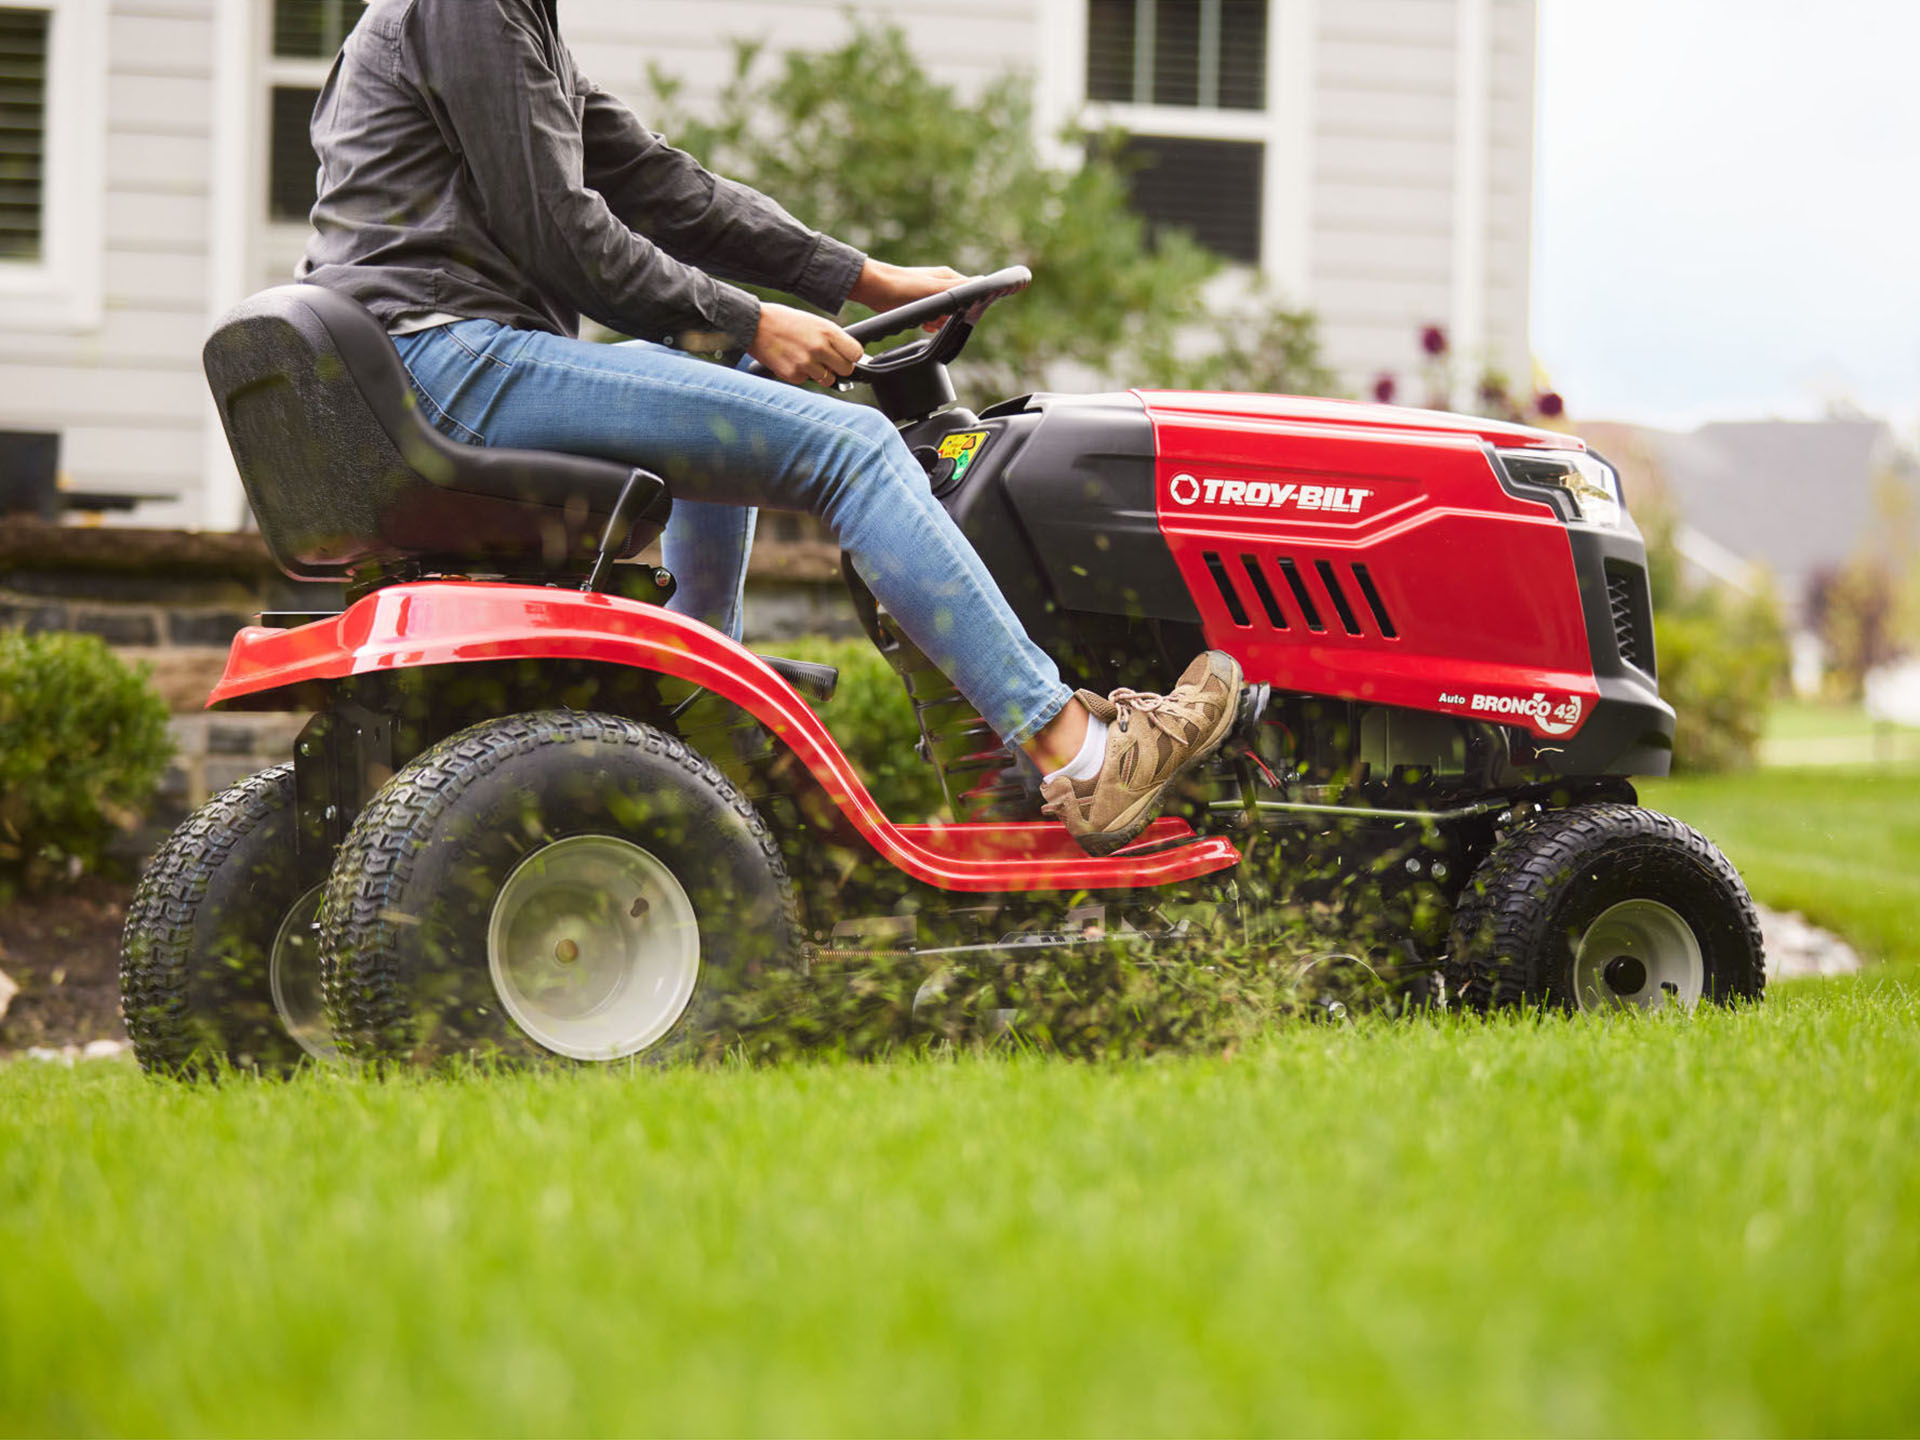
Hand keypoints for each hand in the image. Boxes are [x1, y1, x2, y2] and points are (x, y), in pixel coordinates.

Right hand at [749, 303, 863, 386]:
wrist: (754, 325)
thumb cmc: (785, 322)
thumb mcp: (814, 322)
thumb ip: (832, 339)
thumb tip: (848, 357)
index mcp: (828, 331)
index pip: (856, 353)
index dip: (851, 356)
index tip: (845, 355)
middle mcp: (819, 348)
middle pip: (846, 370)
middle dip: (838, 367)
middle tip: (827, 360)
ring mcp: (806, 363)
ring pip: (828, 379)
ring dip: (821, 373)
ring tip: (806, 358)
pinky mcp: (793, 375)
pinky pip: (807, 381)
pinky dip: (801, 374)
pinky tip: (791, 360)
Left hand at [849, 260, 967, 330]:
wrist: (872, 288)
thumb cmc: (901, 286)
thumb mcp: (933, 289)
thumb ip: (957, 288)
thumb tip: (983, 282)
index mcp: (949, 278)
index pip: (972, 291)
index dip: (972, 306)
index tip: (963, 315)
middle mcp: (942, 285)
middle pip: (960, 307)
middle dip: (952, 318)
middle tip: (938, 318)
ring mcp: (931, 295)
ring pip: (946, 316)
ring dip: (939, 323)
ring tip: (928, 322)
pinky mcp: (920, 305)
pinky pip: (933, 319)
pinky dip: (930, 325)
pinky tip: (924, 326)